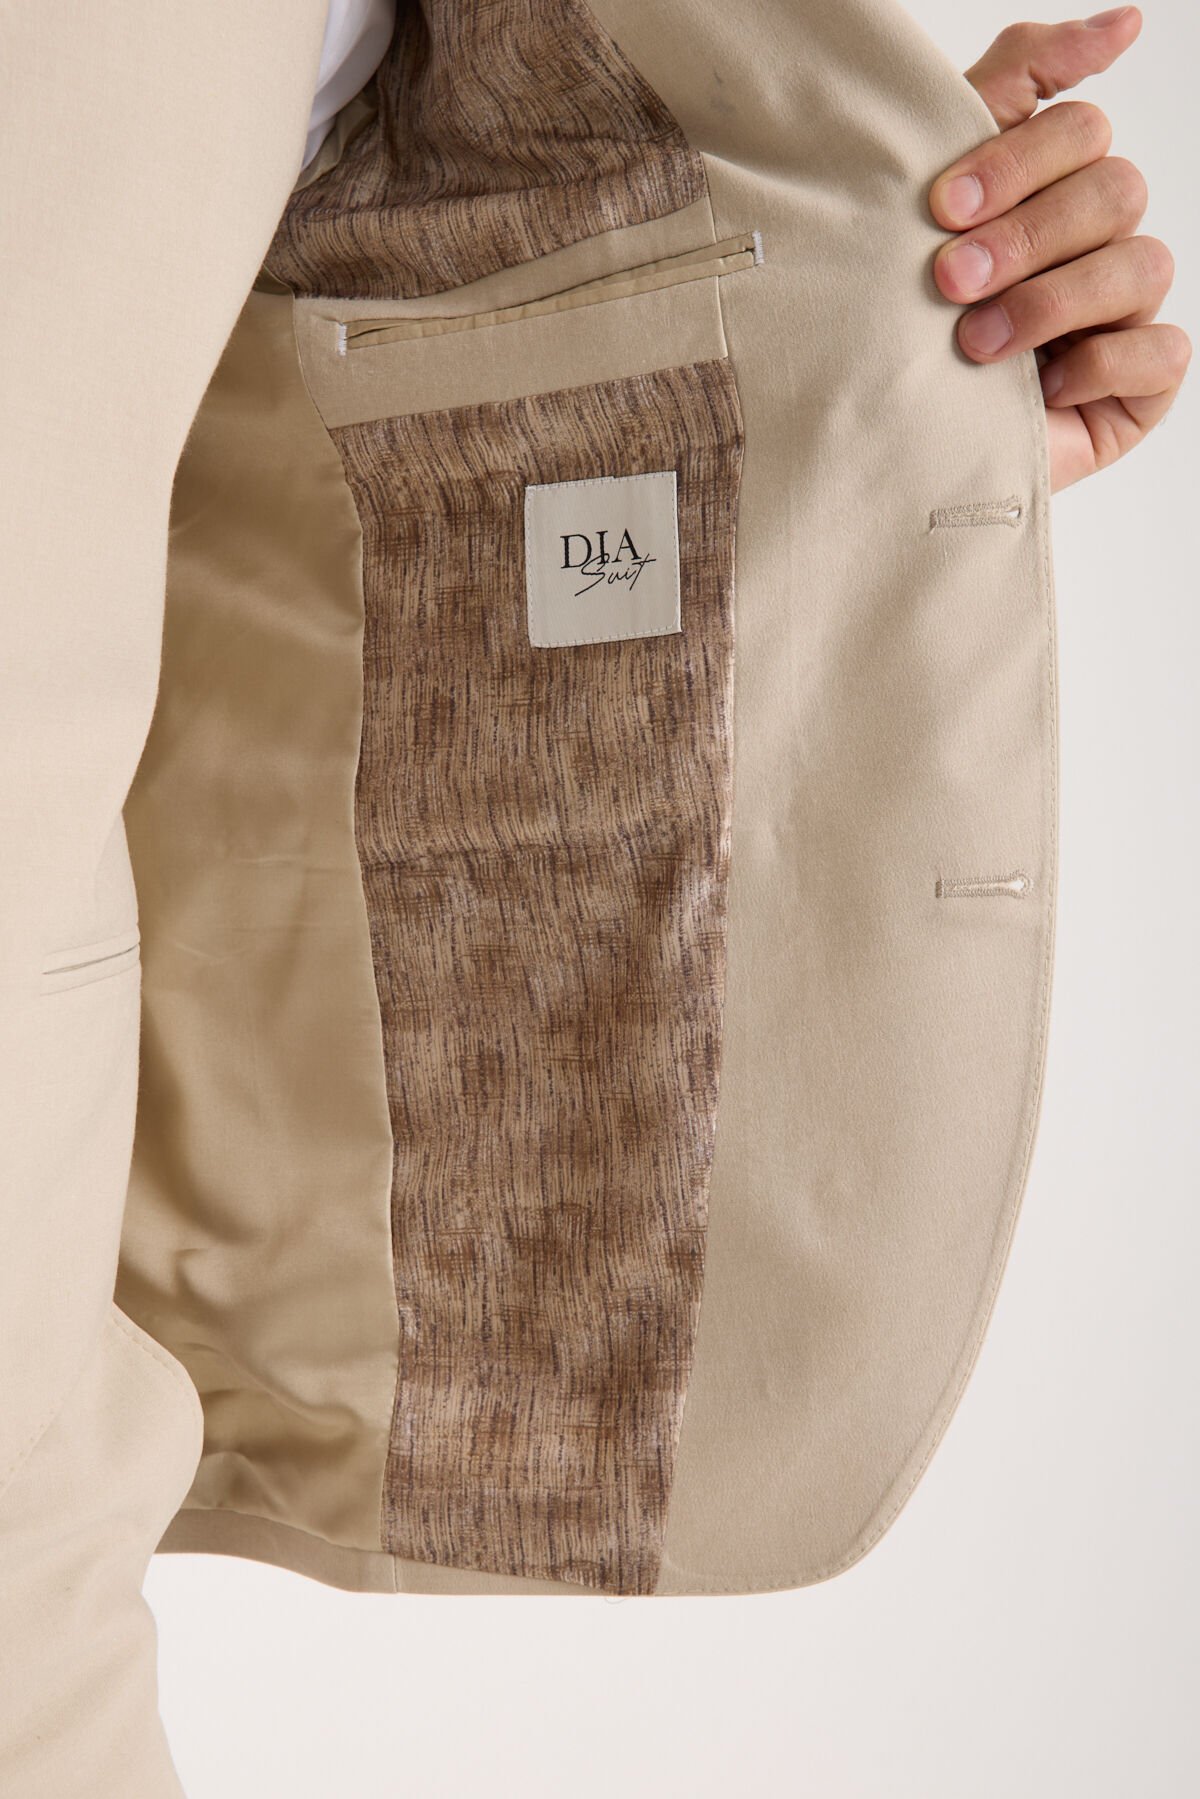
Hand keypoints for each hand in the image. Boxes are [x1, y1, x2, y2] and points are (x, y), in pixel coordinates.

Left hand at [928, 9, 1190, 491]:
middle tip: (948, 280)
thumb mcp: (930, 190)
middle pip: (1114, 191)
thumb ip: (1014, 85)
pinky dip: (1101, 365)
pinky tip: (1043, 387)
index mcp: (1054, 185)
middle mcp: (1097, 241)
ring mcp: (1124, 314)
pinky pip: (1161, 352)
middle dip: (1025, 236)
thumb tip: (1126, 21)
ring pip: (1142, 265)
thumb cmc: (897, 314)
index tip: (941, 207)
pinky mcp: (1138, 387)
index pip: (1077, 132)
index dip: (1015, 161)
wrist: (876, 440)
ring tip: (974, 344)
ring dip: (1051, 301)